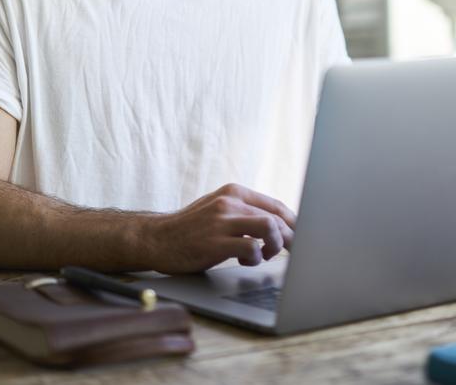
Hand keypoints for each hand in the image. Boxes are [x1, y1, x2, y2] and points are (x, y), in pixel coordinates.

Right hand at [145, 183, 296, 272]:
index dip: (294, 224)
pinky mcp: (215, 242)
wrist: (155, 238)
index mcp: (234, 193)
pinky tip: (246, 262)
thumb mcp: (217, 209)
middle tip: (288, 254)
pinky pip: (251, 248)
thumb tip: (277, 225)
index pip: (276, 206)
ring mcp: (222, 221)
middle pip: (277, 218)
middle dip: (289, 239)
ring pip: (270, 227)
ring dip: (276, 245)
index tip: (300, 238)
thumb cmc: (189, 229)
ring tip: (265, 255)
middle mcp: (230, 202)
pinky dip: (256, 258)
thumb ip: (243, 212)